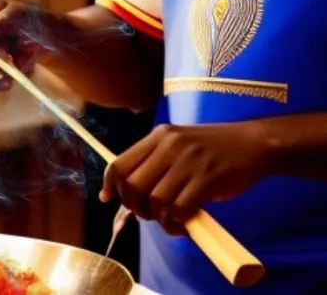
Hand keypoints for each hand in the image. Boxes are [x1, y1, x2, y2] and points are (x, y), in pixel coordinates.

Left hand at [100, 122, 268, 235]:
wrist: (251, 143)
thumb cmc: (213, 147)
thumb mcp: (179, 143)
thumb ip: (156, 161)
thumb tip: (129, 190)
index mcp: (160, 135)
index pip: (120, 163)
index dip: (110, 186)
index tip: (109, 199)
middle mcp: (170, 145)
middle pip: (133, 186)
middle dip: (136, 208)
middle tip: (150, 213)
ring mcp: (188, 161)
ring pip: (156, 201)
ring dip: (160, 220)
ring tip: (171, 221)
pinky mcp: (206, 179)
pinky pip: (179, 210)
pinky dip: (177, 225)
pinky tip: (184, 224)